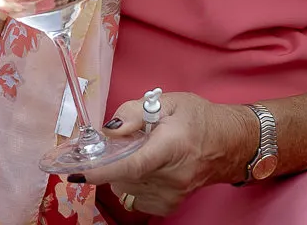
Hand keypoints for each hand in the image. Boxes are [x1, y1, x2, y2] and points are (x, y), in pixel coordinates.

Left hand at [83, 92, 258, 216]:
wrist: (228, 144)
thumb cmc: (198, 118)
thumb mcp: (167, 101)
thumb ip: (134, 111)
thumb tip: (109, 130)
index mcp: (170, 146)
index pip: (132, 165)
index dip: (102, 170)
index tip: (78, 172)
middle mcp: (172, 177)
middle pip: (123, 175)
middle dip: (110, 159)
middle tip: (118, 140)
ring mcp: (172, 195)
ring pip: (126, 188)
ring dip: (120, 170)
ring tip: (137, 150)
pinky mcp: (170, 205)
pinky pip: (135, 198)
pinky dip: (130, 183)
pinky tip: (142, 167)